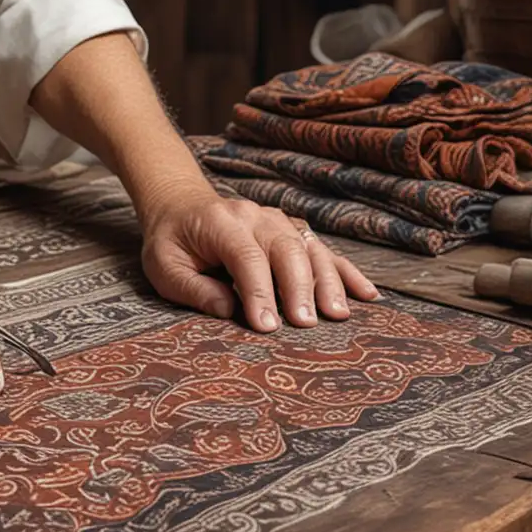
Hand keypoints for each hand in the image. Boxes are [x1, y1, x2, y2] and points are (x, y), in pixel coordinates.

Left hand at [139, 186, 379, 329]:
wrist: (179, 205)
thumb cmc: (171, 242)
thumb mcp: (164, 267)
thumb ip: (193, 289)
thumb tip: (229, 311)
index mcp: (220, 223)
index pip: (246, 257)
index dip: (259, 292)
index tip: (268, 327)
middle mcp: (254, 216)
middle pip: (285, 249)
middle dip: (299, 287)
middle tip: (306, 324)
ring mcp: (277, 220)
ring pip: (309, 248)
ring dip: (328, 281)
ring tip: (338, 314)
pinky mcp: (292, 230)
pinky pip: (323, 250)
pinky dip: (346, 271)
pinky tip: (367, 294)